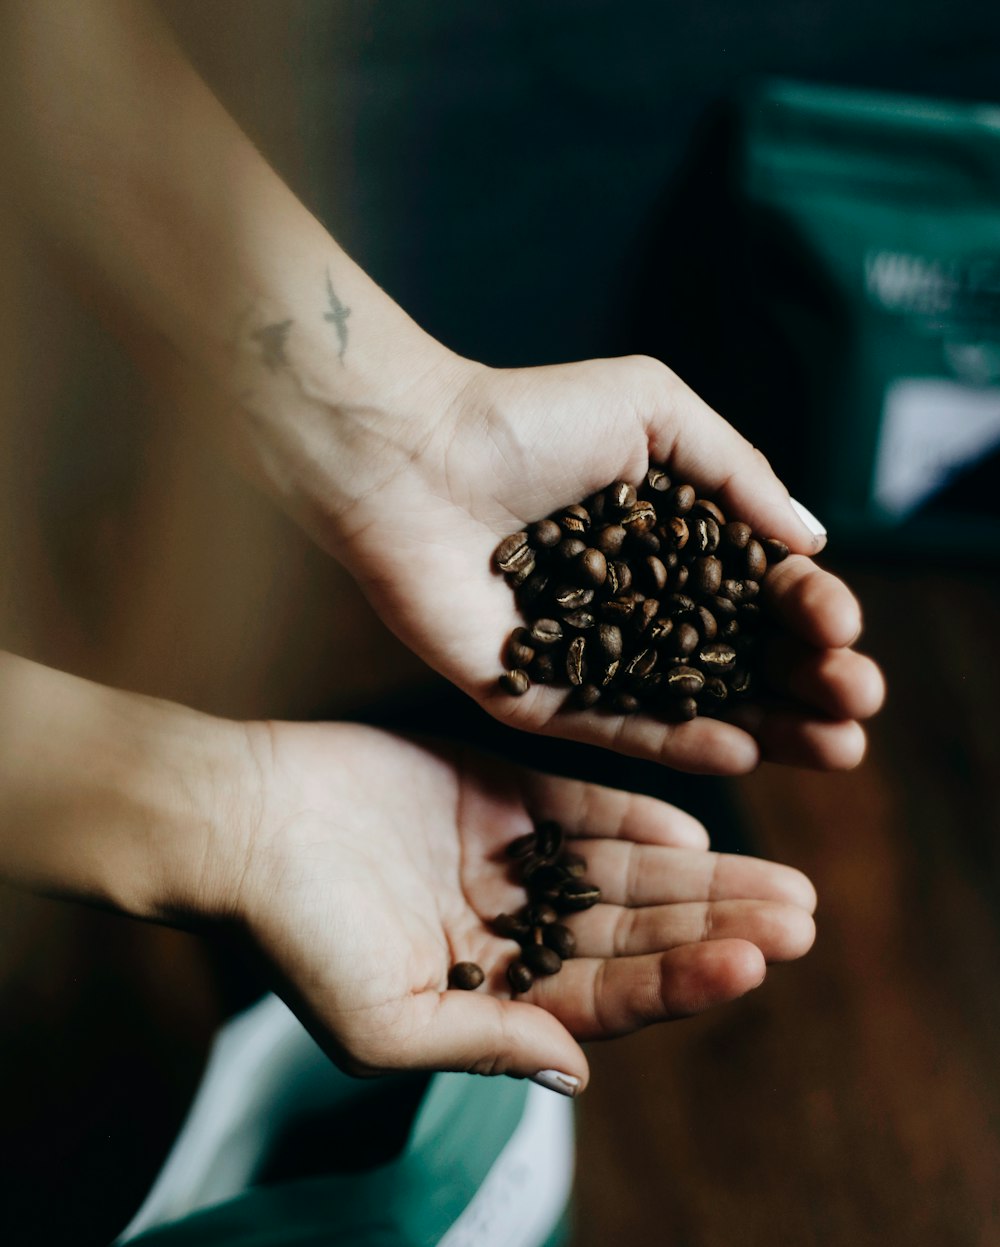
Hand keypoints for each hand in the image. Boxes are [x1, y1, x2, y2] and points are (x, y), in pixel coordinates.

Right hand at [234, 722, 815, 1093]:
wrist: (242, 819)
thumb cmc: (295, 932)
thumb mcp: (383, 1021)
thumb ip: (483, 1042)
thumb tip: (580, 1070)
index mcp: (490, 992)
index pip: (607, 997)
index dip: (680, 983)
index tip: (751, 967)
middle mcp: (512, 926)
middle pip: (634, 932)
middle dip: (716, 928)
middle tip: (804, 918)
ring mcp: (507, 855)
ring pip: (623, 871)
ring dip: (699, 877)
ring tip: (782, 881)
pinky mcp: (494, 788)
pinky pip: (579, 805)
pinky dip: (634, 817)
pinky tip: (692, 829)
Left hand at [315, 354, 883, 773]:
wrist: (412, 453)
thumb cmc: (528, 418)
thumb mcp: (653, 413)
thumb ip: (738, 474)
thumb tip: (813, 541)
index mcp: (668, 541)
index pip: (755, 591)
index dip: (806, 612)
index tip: (839, 626)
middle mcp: (634, 604)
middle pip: (736, 657)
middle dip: (805, 683)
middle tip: (857, 706)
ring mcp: (587, 655)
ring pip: (690, 703)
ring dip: (766, 727)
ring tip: (833, 747)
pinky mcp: (534, 694)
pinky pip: (612, 727)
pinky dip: (674, 742)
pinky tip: (738, 751)